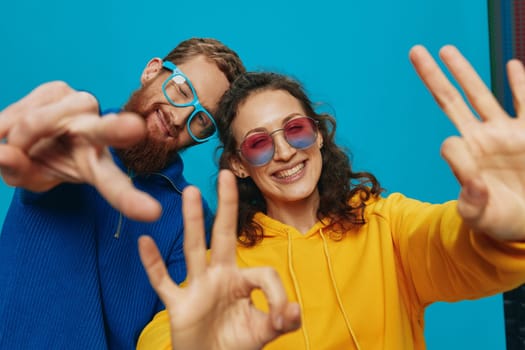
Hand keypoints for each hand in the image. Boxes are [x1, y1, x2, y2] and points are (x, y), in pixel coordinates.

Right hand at [0, 81, 160, 220]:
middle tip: (135, 128)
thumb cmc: (41, 160)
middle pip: (106, 131)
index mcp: (97, 164)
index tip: (152, 213)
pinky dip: (6, 124)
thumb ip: (21, 173)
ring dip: (17, 138)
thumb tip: (4, 153)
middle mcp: (96, 132)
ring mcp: (79, 106)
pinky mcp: (58, 88)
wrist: (34, 132)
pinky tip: (15, 127)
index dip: (129, 200)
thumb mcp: (31, 178)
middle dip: (117, 129)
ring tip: (20, 145)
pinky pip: (20, 109)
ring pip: (35, 123)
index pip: (114, 185)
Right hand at [138, 170, 300, 349]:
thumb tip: (294, 311)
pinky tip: (144, 241)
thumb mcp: (264, 333)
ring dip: (193, 222)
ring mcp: (197, 288)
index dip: (277, 293)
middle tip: (225, 174)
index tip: (282, 317)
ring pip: (193, 249)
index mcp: (242, 281)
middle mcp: (219, 277)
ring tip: (192, 193)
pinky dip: (153, 264)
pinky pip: (163, 282)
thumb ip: (281, 321)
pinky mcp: (179, 305)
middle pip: (223, 235)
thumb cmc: (236, 345)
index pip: (263, 272)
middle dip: (226, 206)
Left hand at [409, 45, 524, 240]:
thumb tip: (465, 171)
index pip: (451, 142)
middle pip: (452, 100)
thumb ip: (470, 197)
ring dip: (464, 71)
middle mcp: (481, 137)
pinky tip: (512, 65)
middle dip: (434, 77)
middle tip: (415, 52)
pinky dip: (520, 85)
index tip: (475, 182)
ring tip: (446, 50)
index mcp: (466, 155)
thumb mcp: (479, 214)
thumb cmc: (499, 219)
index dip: (457, 155)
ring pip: (482, 94)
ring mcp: (506, 132)